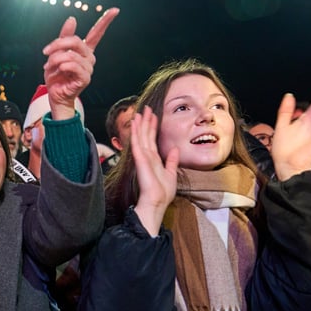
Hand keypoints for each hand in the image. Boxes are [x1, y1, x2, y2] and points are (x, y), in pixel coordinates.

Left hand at [42, 7, 119, 119]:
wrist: (55, 94)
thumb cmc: (56, 75)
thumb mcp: (56, 53)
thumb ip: (64, 37)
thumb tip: (72, 19)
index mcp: (84, 50)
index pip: (97, 34)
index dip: (105, 21)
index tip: (115, 10)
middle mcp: (89, 58)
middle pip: (76, 41)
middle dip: (58, 44)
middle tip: (45, 51)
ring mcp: (88, 68)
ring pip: (71, 55)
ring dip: (55, 59)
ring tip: (48, 67)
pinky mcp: (85, 78)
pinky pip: (73, 66)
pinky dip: (62, 67)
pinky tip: (58, 71)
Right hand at [131, 106, 178, 236]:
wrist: (157, 202)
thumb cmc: (163, 192)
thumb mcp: (171, 173)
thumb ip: (171, 161)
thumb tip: (175, 149)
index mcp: (154, 159)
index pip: (152, 140)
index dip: (153, 127)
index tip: (154, 116)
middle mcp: (147, 157)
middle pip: (146, 135)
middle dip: (146, 121)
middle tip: (146, 108)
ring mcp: (143, 158)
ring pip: (141, 136)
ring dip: (140, 124)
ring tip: (140, 112)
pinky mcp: (140, 160)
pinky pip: (137, 143)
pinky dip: (135, 132)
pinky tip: (135, 123)